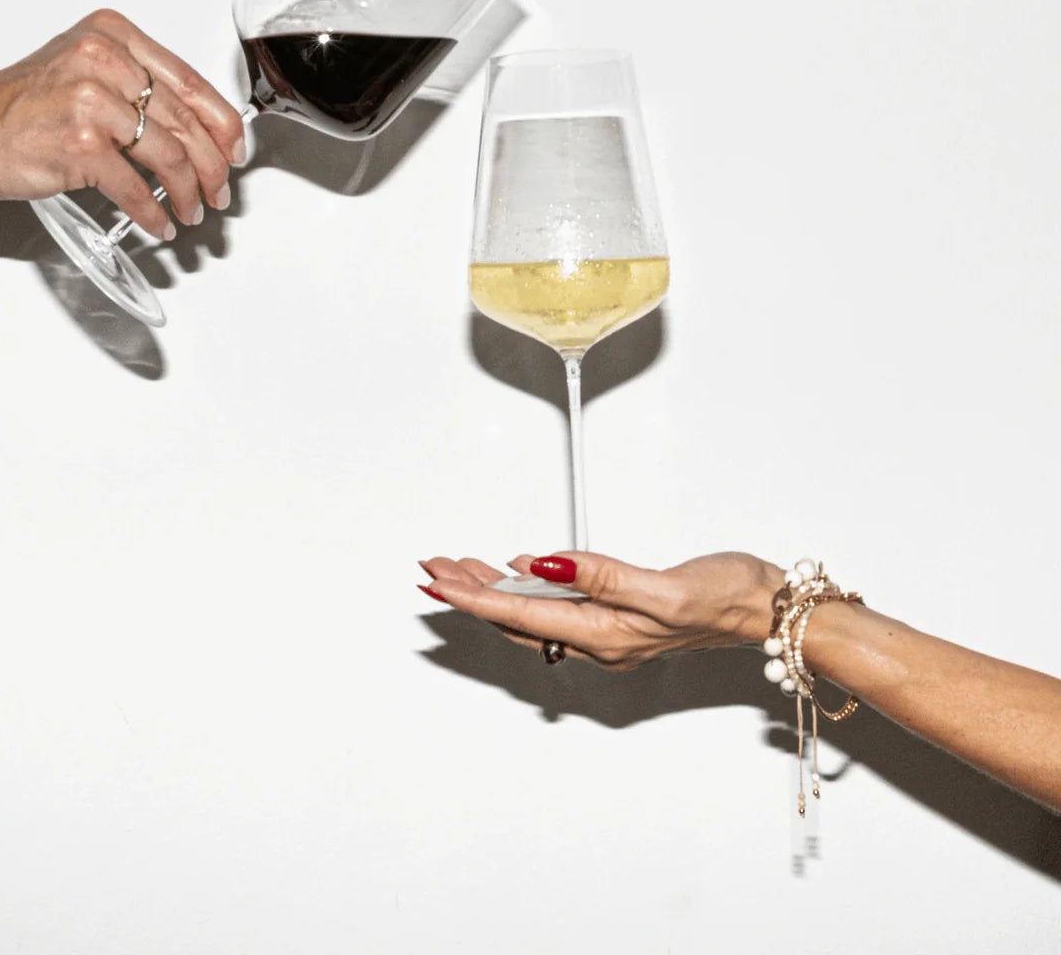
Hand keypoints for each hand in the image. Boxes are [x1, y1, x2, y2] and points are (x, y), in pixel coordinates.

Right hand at [0, 9, 245, 238]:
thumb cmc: (22, 106)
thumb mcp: (85, 71)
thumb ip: (137, 86)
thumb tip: (197, 129)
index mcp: (113, 35)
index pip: (191, 82)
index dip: (223, 125)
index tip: (235, 151)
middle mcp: (103, 59)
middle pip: (186, 122)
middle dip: (212, 168)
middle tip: (218, 192)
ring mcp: (90, 100)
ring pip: (169, 157)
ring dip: (187, 194)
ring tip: (190, 211)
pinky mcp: (79, 143)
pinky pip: (135, 187)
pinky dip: (153, 213)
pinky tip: (158, 223)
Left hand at [419, 551, 783, 668]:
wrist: (771, 612)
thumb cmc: (727, 597)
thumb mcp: (665, 586)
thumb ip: (601, 575)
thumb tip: (543, 562)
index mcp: (605, 635)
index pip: (521, 615)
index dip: (472, 597)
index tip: (436, 580)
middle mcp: (600, 639)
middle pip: (516, 618)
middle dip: (470, 593)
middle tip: (432, 567)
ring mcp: (608, 632)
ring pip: (533, 615)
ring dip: (493, 591)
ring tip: (458, 568)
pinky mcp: (619, 618)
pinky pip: (556, 609)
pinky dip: (526, 590)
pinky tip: (518, 574)